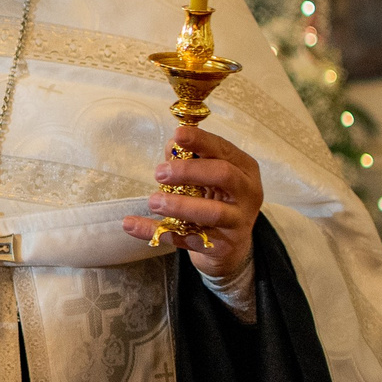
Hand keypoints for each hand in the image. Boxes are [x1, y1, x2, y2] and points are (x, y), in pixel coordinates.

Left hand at [121, 125, 261, 276]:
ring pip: (212, 212)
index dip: (200, 140)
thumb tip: (171, 145)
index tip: (177, 134)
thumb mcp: (208, 176)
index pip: (223, 149)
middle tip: (159, 173)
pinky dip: (158, 232)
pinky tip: (133, 225)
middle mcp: (248, 194)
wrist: (230, 244)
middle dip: (188, 171)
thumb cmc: (217, 198)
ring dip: (179, 205)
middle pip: (223, 175)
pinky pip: (188, 239)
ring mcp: (238, 222)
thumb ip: (189, 158)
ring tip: (153, 201)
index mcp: (245, 169)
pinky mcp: (223, 247)